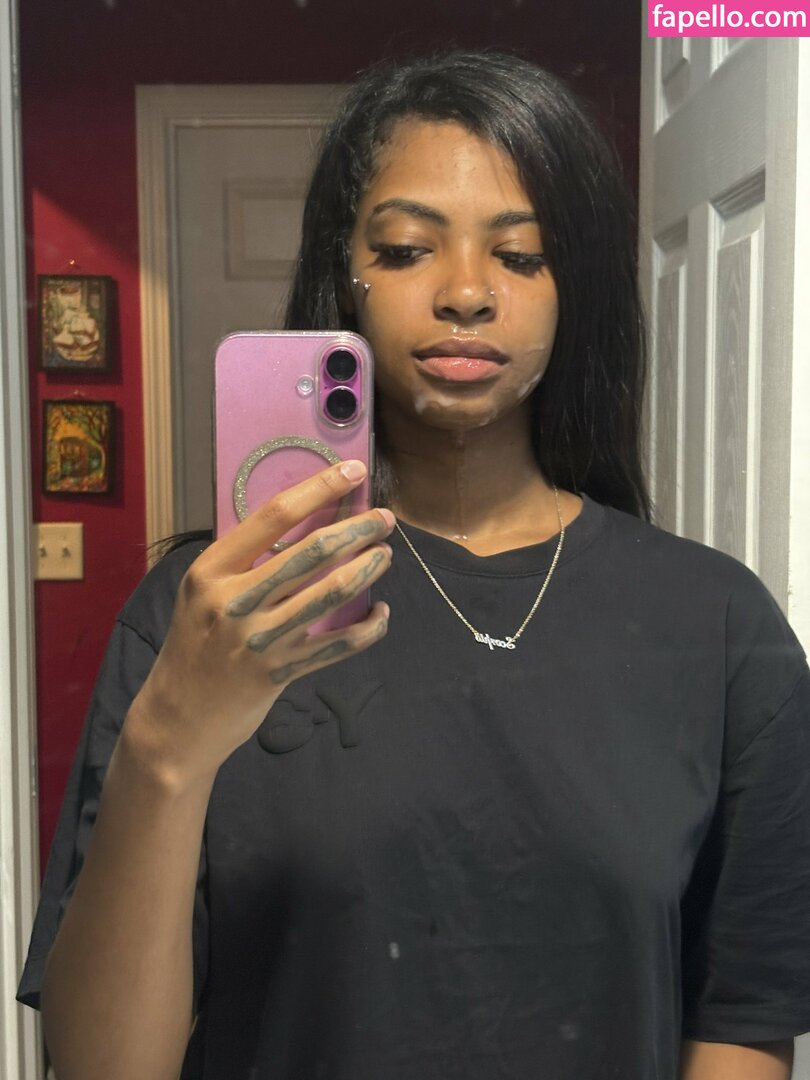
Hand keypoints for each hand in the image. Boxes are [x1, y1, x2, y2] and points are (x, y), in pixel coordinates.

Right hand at [128, 460, 393, 781]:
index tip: (353, 472)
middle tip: (384, 519)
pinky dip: (367, 628)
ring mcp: (259, 638)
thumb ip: (245, 560)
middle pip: (311, 551)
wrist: (179, 715)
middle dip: (357, 529)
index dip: (320, 489)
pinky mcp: (280, 671)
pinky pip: (337, 645)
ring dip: (367, 570)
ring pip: (331, 593)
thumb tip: (306, 519)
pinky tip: (381, 614)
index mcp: (212, 569)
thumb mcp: (203, 591)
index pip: (274, 516)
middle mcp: (234, 599)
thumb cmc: (195, 642)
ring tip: (385, 555)